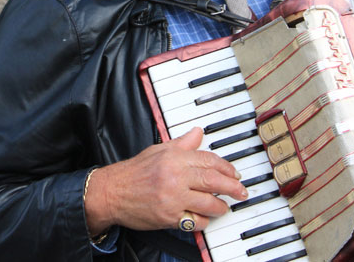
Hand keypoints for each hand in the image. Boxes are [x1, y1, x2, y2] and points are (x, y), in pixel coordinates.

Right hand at [84, 127, 247, 235]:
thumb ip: (181, 144)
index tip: (234, 174)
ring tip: (225, 206)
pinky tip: (206, 217)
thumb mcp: (158, 150)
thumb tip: (198, 133)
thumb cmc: (134, 172)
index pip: (208, 160)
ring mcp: (172, 198)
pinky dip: (204, 221)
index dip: (226, 168)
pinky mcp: (168, 217)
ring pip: (207, 202)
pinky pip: (194, 221)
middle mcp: (175, 177)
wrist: (112, 192)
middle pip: (213, 181)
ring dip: (221, 206)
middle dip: (232, 187)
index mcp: (174, 158)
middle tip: (241, 191)